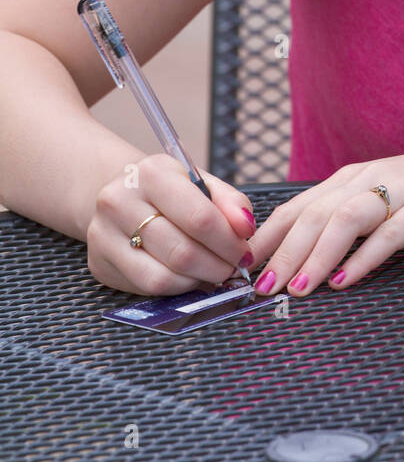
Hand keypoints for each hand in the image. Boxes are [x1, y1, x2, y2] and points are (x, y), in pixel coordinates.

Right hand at [86, 152, 256, 295]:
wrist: (121, 195)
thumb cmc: (170, 191)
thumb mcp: (202, 183)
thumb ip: (230, 202)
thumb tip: (245, 229)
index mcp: (150, 173)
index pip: (199, 217)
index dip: (229, 242)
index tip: (245, 253)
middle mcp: (119, 201)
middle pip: (182, 252)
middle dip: (218, 266)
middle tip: (234, 269)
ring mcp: (102, 234)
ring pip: (164, 276)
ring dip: (199, 281)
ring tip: (213, 273)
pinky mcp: (99, 262)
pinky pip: (147, 288)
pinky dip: (177, 288)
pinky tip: (189, 277)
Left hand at [248, 135, 403, 297]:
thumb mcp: (389, 197)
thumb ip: (354, 218)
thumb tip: (310, 253)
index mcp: (355, 177)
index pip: (297, 206)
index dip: (266, 236)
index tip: (241, 267)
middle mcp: (371, 178)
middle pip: (313, 214)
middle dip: (281, 253)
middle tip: (259, 288)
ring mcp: (400, 191)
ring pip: (343, 219)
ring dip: (315, 255)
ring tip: (296, 289)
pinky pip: (389, 233)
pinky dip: (363, 258)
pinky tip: (345, 280)